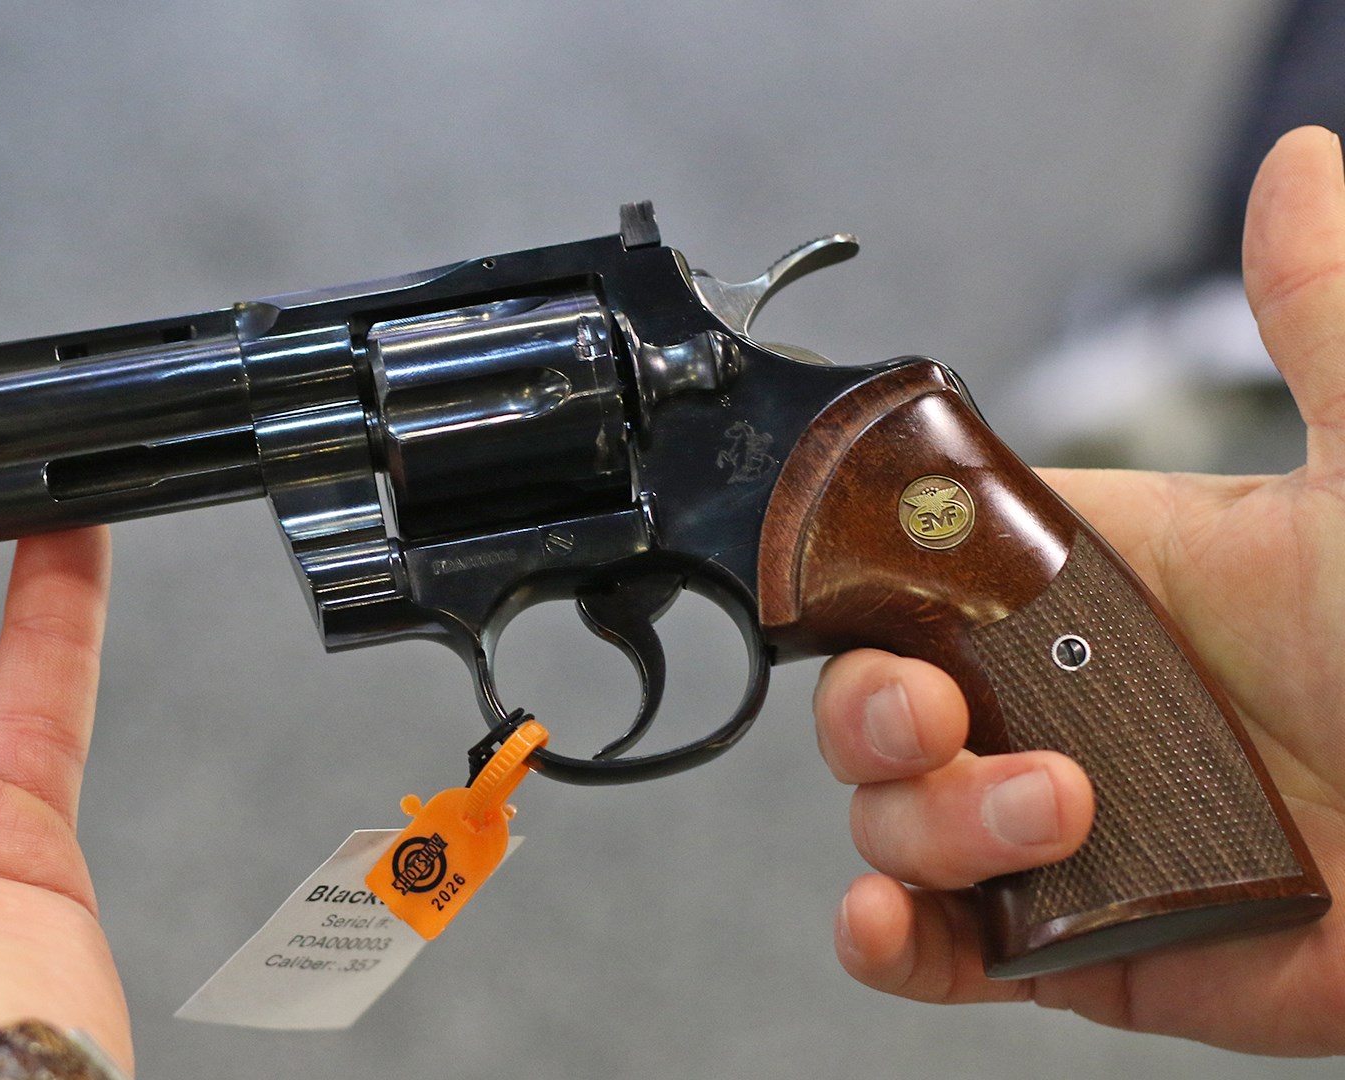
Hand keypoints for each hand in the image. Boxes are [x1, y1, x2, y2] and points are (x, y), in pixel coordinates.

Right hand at [816, 126, 1344, 1054]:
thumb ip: (1319, 329)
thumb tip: (1299, 172)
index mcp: (1112, 591)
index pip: (924, 573)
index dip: (868, 585)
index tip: (863, 594)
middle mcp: (1076, 710)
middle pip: (880, 702)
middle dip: (871, 714)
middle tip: (938, 715)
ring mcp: (1076, 833)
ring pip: (898, 821)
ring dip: (920, 825)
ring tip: (1047, 817)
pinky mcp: (1096, 946)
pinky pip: (948, 947)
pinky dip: (888, 938)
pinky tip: (892, 917)